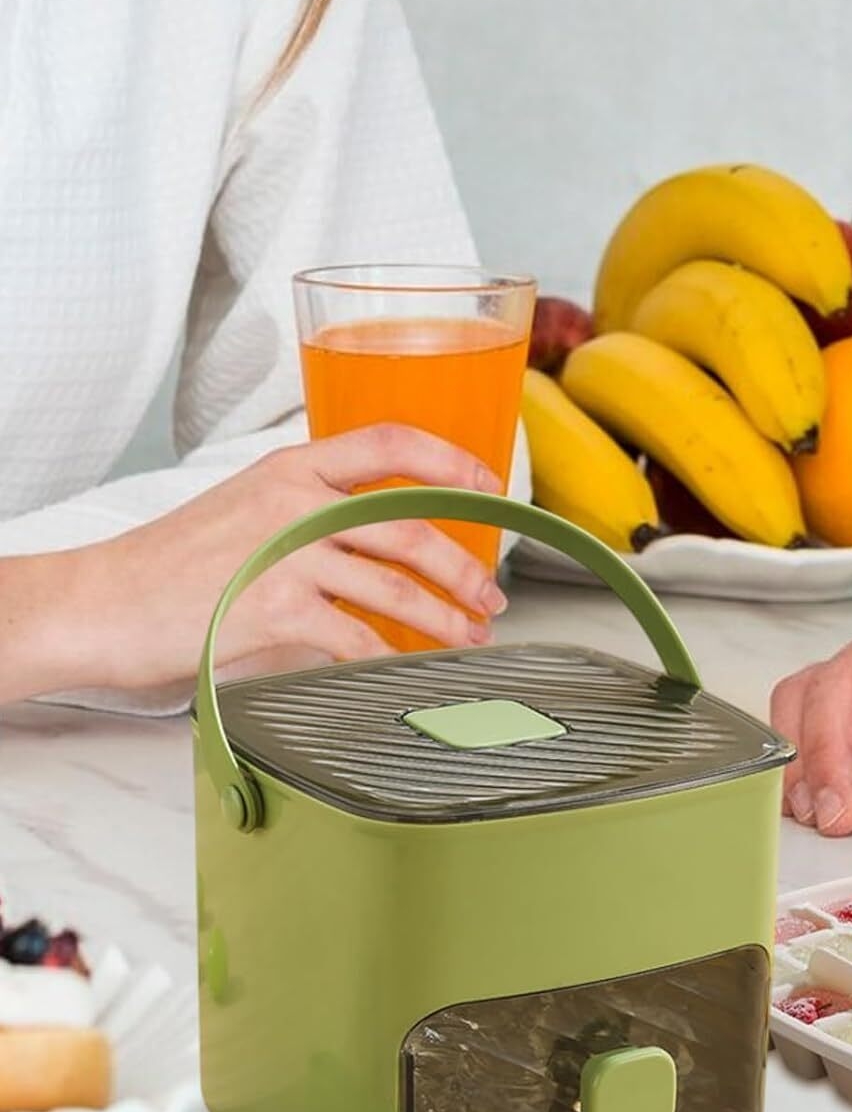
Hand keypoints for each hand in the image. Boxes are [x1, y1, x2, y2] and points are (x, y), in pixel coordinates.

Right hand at [58, 424, 506, 696]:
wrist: (101, 603)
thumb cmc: (174, 561)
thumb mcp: (248, 505)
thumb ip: (313, 506)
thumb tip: (385, 532)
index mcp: (293, 467)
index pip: (390, 443)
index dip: (450, 462)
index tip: (488, 487)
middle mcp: (296, 503)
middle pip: (411, 525)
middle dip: (464, 567)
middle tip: (490, 597)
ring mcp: (287, 555)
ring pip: (396, 584)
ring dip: (445, 617)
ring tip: (469, 637)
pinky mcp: (275, 610)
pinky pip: (357, 637)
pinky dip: (390, 658)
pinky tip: (406, 669)